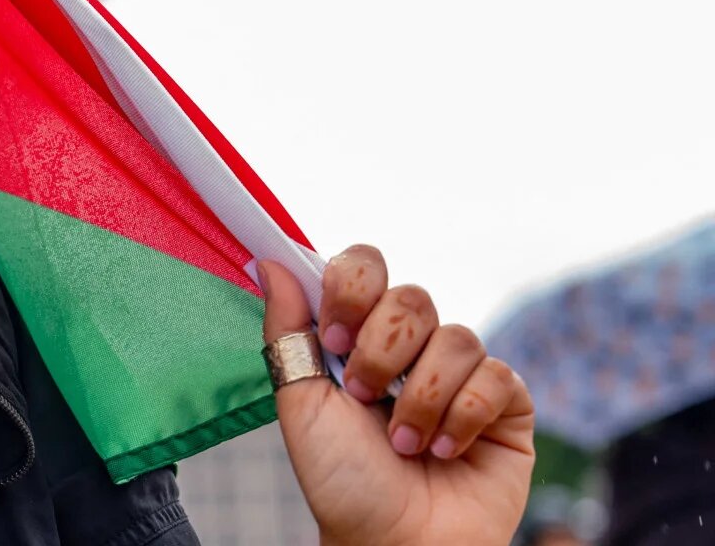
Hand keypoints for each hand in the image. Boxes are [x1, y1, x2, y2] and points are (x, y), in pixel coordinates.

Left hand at [260, 247, 533, 545]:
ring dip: (422, 399)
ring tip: (403, 445)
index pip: (366, 268)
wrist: (394, 543)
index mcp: (361, 337)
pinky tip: (446, 452)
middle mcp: (413, 348)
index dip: (352, 291)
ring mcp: (462, 374)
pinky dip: (464, 418)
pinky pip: (497, 377)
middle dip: (383, 353)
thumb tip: (270, 260)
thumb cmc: (344, 481)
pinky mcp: (507, 404)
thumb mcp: (300, 401)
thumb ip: (288, 328)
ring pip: (457, 338)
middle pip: (413, 298)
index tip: (335, 342)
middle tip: (365, 400)